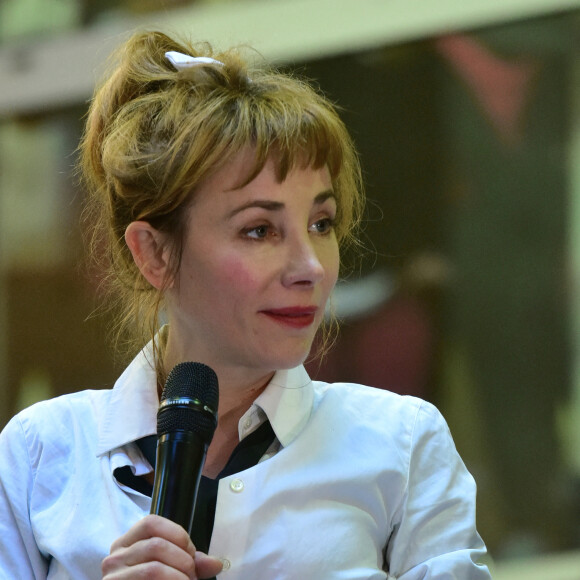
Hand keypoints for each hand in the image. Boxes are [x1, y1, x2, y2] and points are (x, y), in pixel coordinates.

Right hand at [101, 514, 222, 578]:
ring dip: (179, 577)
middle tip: (193, 576)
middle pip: (156, 545)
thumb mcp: (170, 568)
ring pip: (153, 568)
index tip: (191, 554)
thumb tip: (217, 564)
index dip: (177, 534)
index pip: (151, 522)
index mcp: (126, 543)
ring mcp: (112, 578)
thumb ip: (190, 562)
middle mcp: (114, 558)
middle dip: (183, 561)